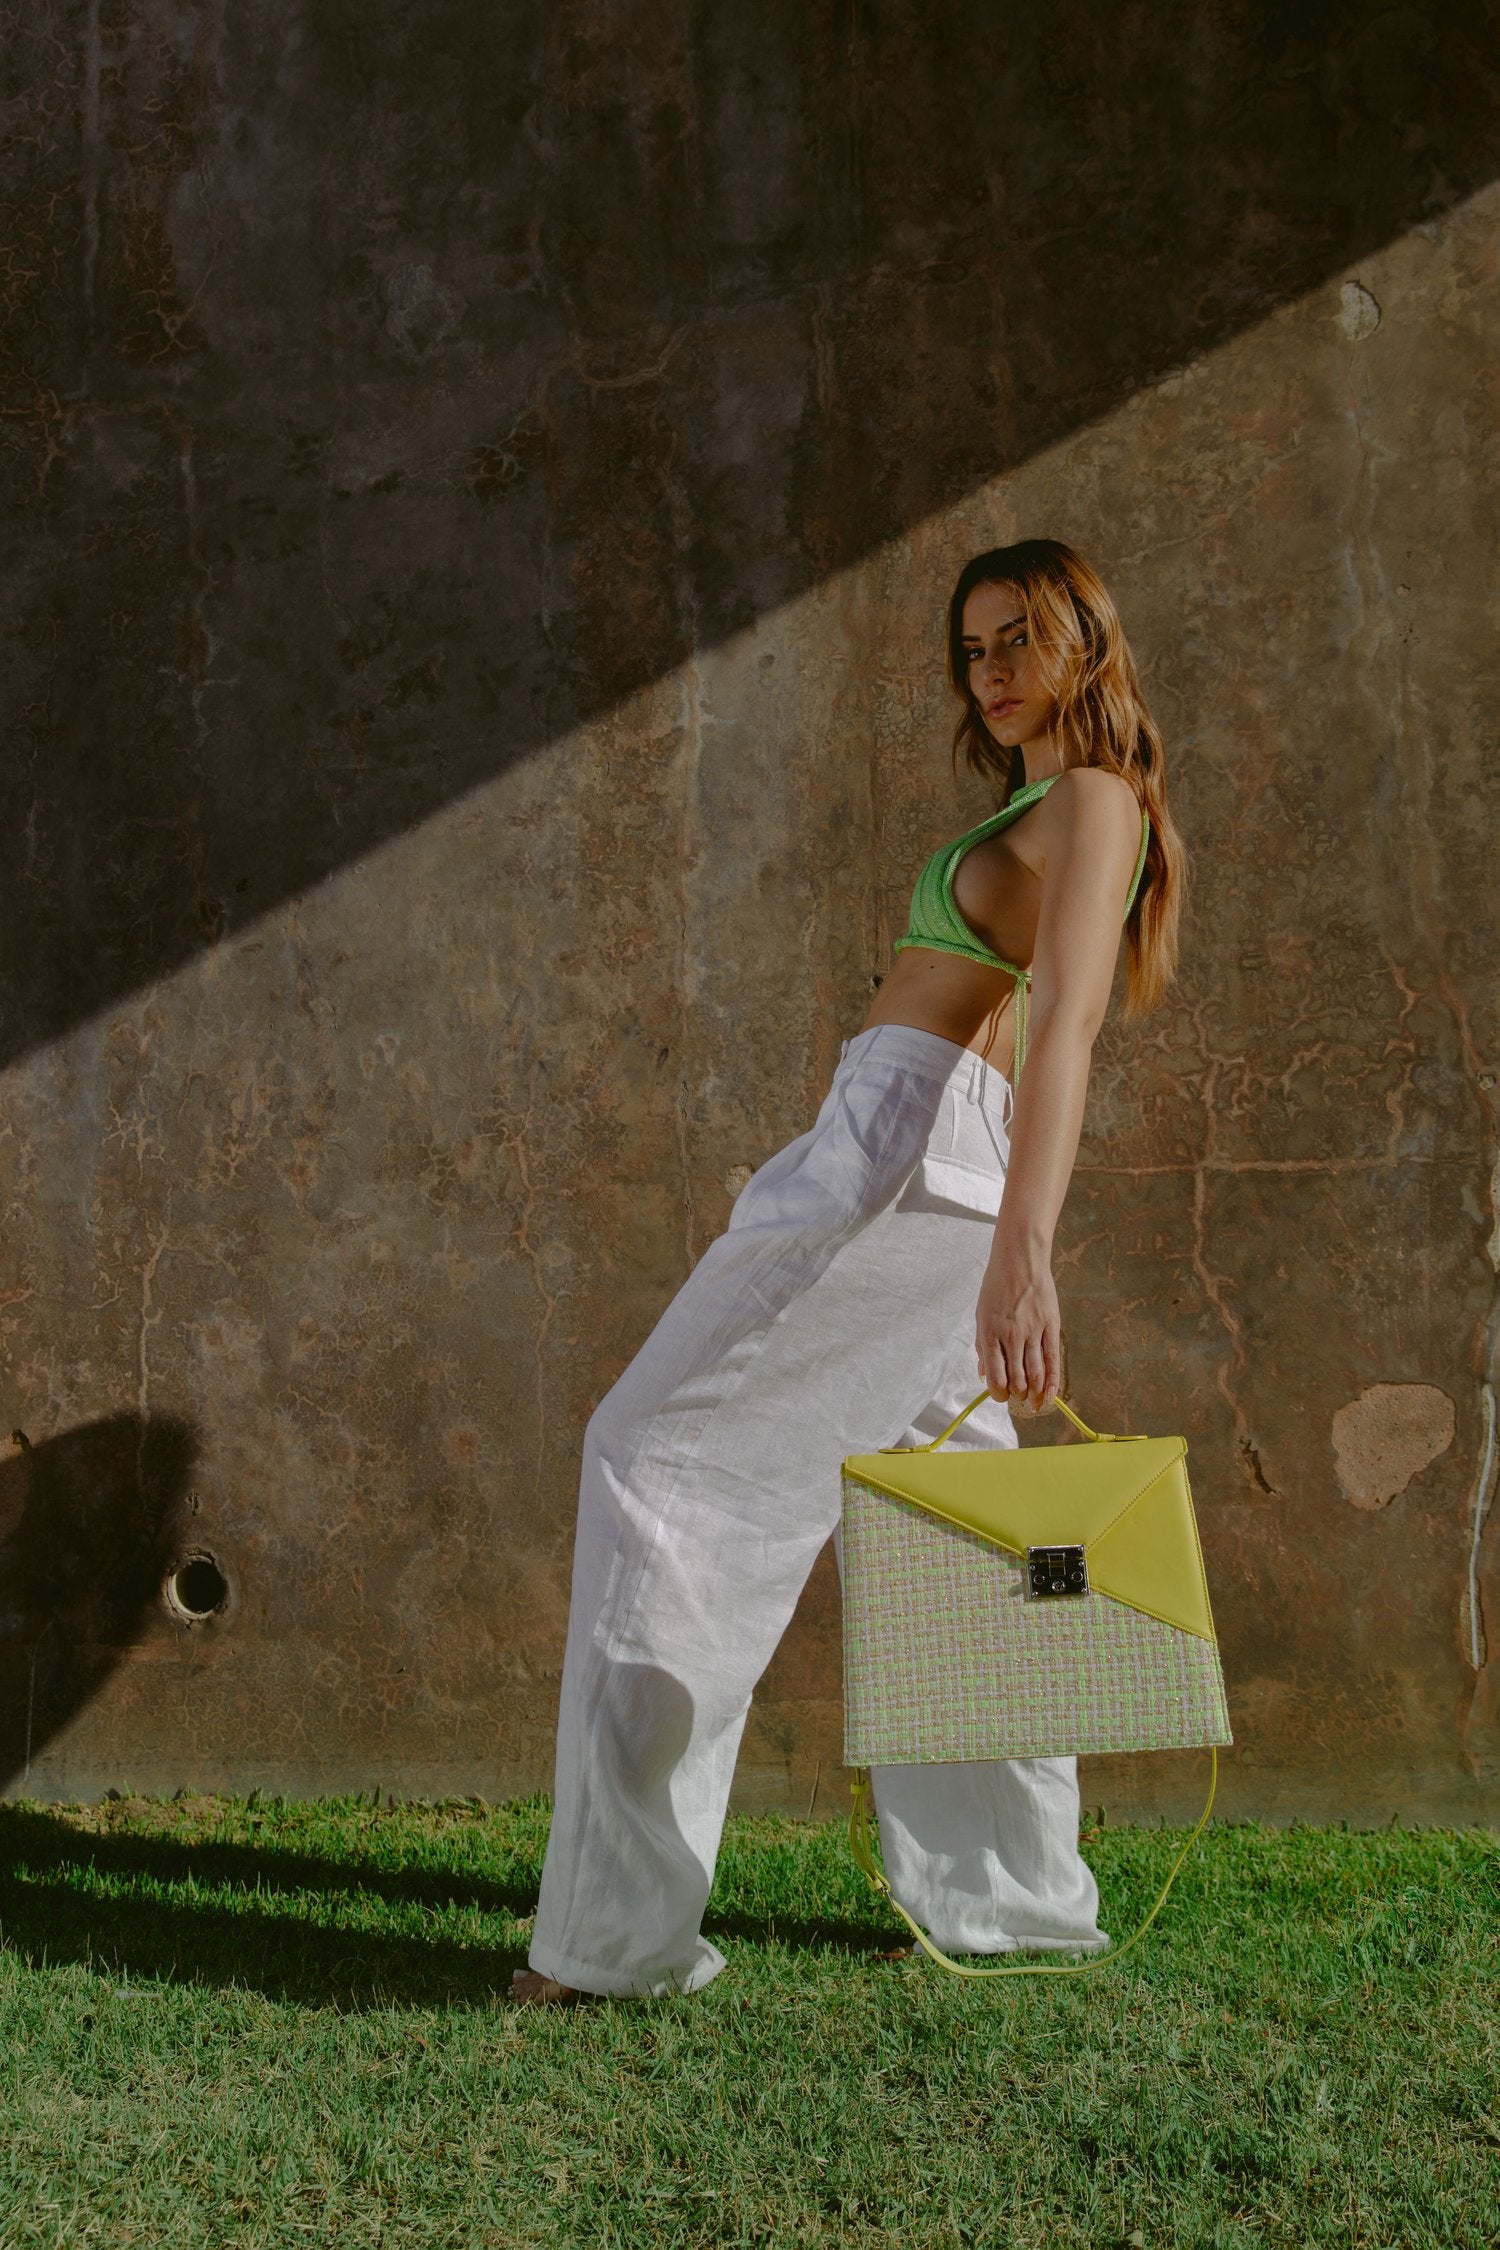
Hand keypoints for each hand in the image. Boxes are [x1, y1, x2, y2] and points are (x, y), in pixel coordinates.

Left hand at [975, 1249, 1060, 1410]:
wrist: (1020, 1261)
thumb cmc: (996, 1287)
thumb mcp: (981, 1315)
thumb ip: (982, 1346)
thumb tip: (984, 1374)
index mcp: (989, 1334)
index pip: (995, 1377)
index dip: (998, 1393)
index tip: (1001, 1395)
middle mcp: (1011, 1337)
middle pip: (1017, 1380)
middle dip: (1017, 1396)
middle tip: (1018, 1397)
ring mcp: (1032, 1332)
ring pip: (1036, 1374)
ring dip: (1035, 1394)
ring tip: (1034, 1403)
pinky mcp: (1051, 1327)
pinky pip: (1053, 1360)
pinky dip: (1052, 1382)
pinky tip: (1050, 1396)